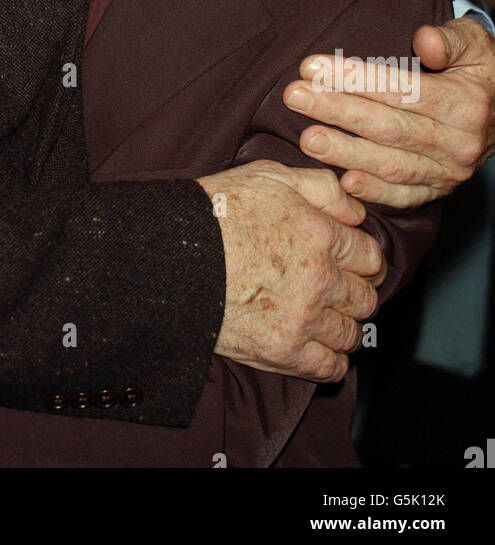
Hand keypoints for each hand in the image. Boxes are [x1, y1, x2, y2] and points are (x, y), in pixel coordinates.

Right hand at [198, 161, 383, 382]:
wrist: (171, 255)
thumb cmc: (216, 211)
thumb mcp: (270, 176)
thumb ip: (322, 187)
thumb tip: (356, 211)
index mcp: (321, 234)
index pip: (372, 257)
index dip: (364, 261)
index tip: (354, 265)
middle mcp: (320, 278)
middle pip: (366, 298)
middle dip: (356, 293)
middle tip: (338, 291)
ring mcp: (304, 318)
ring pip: (352, 333)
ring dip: (343, 326)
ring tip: (325, 318)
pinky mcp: (283, 351)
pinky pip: (330, 367)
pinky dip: (331, 360)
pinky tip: (318, 347)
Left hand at [283, 17, 494, 206]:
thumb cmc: (478, 71)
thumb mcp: (476, 44)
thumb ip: (451, 39)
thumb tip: (424, 41)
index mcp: (463, 104)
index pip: (401, 90)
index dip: (355, 78)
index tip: (312, 66)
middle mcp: (457, 143)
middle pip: (387, 127)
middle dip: (336, 110)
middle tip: (295, 96)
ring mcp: (447, 172)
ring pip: (390, 164)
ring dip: (345, 152)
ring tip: (307, 138)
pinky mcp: (438, 190)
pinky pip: (403, 197)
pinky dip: (374, 193)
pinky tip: (343, 182)